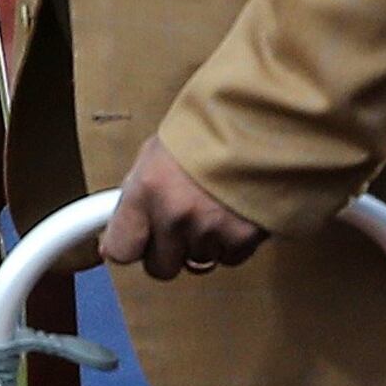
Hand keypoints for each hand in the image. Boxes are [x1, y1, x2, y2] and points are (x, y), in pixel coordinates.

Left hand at [98, 138, 265, 281]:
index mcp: (147, 189)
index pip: (120, 249)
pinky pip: (231, 257)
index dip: (130, 246)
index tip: (135, 241)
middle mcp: (176, 215)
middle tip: (179, 225)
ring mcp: (211, 230)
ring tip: (214, 206)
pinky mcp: (245, 238)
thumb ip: (140, 192)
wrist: (265, 118)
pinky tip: (236, 212)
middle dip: (168, 252)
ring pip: (198, 262)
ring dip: (203, 243)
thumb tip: (124, 221)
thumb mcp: (159, 151)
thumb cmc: (211, 127)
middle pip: (160, 268)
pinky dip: (233, 242)